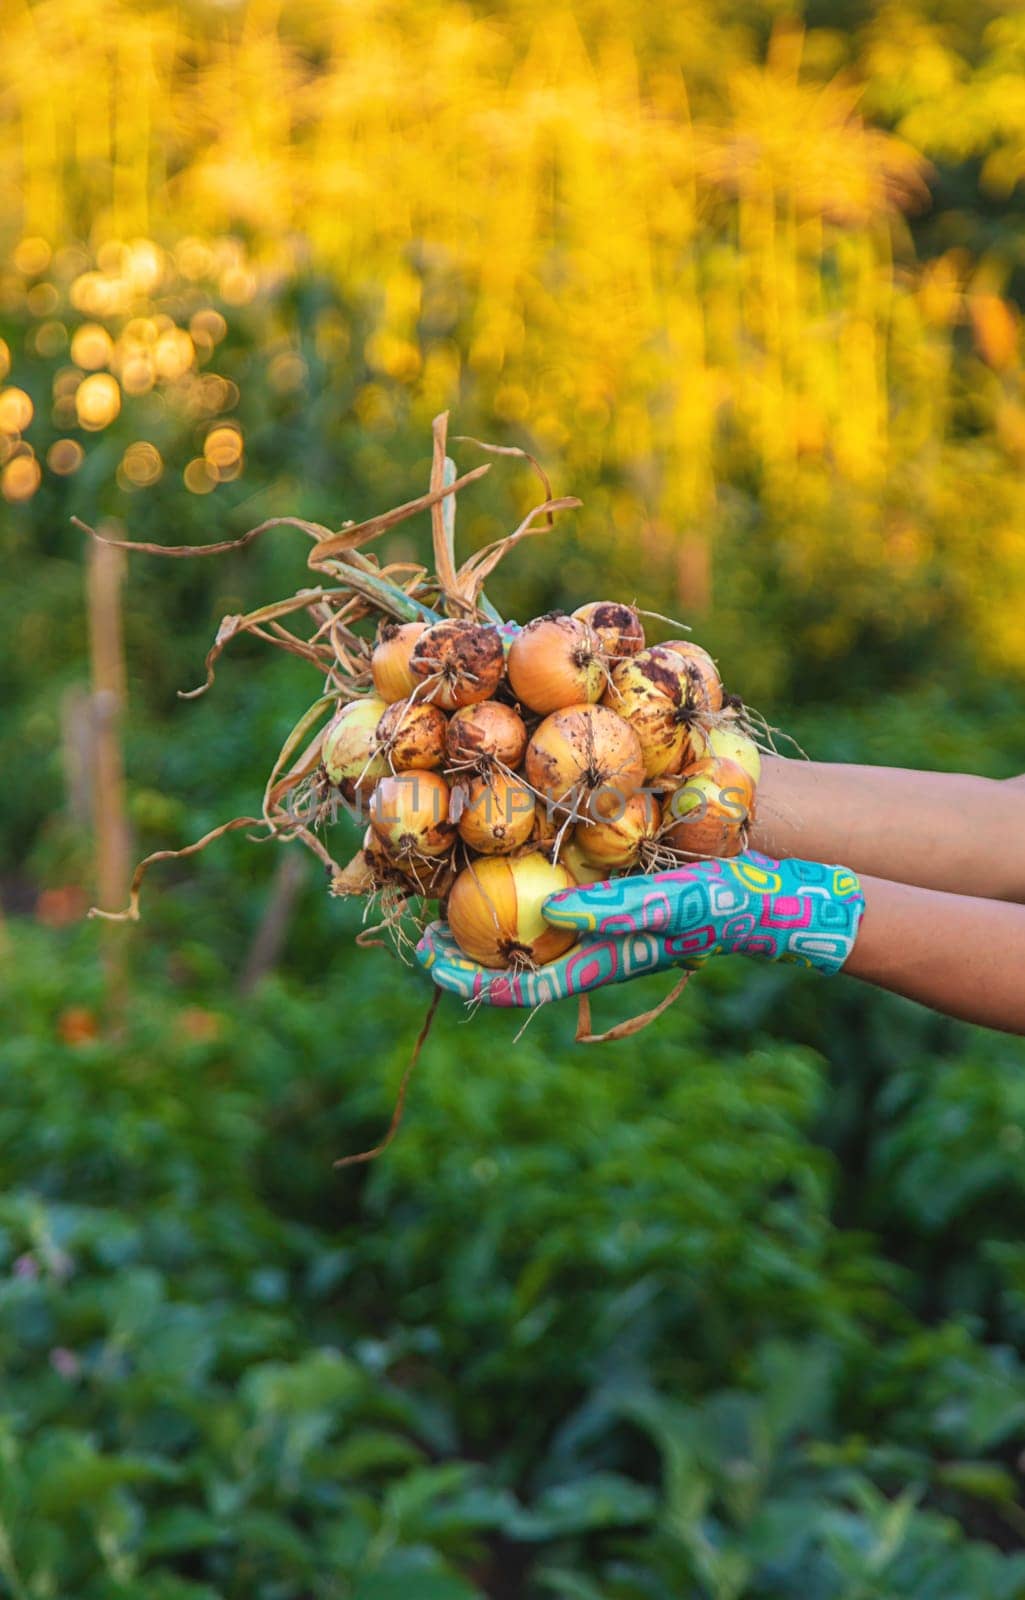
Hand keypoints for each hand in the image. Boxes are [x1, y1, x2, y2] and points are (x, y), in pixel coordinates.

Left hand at [415, 851, 864, 1007]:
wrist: (769, 889)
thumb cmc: (725, 902)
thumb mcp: (672, 901)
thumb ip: (616, 909)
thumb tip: (553, 911)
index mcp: (592, 962)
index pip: (511, 986)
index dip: (460, 975)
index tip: (420, 948)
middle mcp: (584, 944)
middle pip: (505, 955)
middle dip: (459, 937)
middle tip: (416, 906)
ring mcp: (594, 918)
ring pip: (521, 920)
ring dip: (481, 899)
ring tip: (443, 870)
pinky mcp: (607, 886)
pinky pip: (548, 885)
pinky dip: (517, 867)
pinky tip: (503, 832)